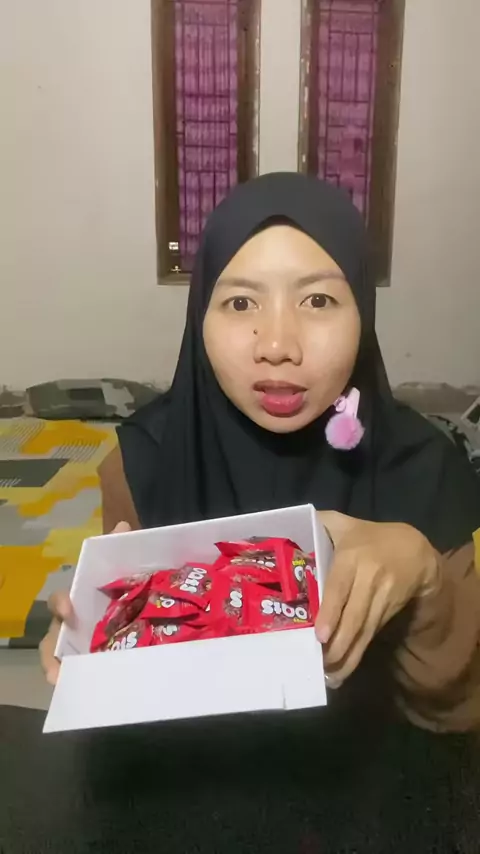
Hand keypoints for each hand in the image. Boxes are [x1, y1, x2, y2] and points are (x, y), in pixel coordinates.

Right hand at [39, 521, 130, 684]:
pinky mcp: (89, 669)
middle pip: (54, 641)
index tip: (70, 612)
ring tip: (66, 688)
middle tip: (56, 670)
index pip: (60, 602)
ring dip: (61, 674)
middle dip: (53, 654)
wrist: (147, 616)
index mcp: (79, 603)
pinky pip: (78, 680)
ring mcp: (79, 650)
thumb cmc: (123, 592)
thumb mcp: (125, 573)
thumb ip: (122, 550)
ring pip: (60, 663)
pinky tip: (80, 695)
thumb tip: (123, 527)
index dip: (61, 604)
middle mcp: (72, 628)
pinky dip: (76, 687)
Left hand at [316, 511, 439, 687]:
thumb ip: (320, 522)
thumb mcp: (345, 524)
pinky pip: (371, 636)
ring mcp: (381, 597)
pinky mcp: (388, 612)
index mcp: (352, 556)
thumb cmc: (369, 537)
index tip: (320, 634)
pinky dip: (357, 655)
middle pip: (354, 616)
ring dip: (347, 656)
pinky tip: (342, 671)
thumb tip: (288, 523)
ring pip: (364, 631)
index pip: (341, 586)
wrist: (415, 550)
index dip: (332, 611)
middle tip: (320, 663)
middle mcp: (369, 578)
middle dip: (338, 643)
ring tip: (329, 675)